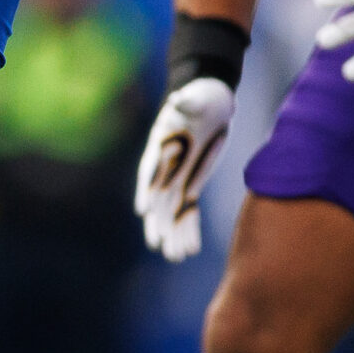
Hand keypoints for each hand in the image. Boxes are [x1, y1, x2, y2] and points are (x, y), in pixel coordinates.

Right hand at [135, 77, 234, 261]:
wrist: (209, 101)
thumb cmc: (200, 96)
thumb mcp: (195, 97)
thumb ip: (186, 102)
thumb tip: (178, 99)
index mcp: (161, 146)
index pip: (151, 170)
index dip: (147, 189)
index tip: (144, 209)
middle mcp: (166, 166)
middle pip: (159, 198)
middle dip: (159, 221)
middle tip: (158, 243)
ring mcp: (178, 176)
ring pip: (172, 211)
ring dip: (173, 233)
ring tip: (174, 256)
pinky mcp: (192, 182)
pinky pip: (188, 209)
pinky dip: (189, 227)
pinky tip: (190, 248)